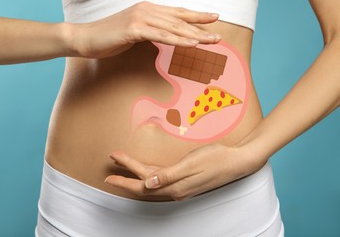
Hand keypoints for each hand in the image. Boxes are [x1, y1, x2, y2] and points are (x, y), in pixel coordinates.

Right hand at [70, 1, 220, 57]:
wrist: (85, 38)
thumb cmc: (109, 37)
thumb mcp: (133, 32)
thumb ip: (149, 31)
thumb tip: (163, 37)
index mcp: (147, 9)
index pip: (177, 13)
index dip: (196, 16)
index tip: (213, 18)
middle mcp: (147, 9)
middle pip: (179, 19)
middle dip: (201, 27)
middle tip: (219, 35)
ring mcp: (141, 18)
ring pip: (174, 27)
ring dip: (195, 35)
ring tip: (212, 41)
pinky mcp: (134, 29)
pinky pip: (161, 35)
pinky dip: (178, 40)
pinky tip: (192, 44)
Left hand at [105, 144, 266, 200]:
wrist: (237, 161)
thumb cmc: (216, 158)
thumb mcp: (191, 164)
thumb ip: (168, 175)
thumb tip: (147, 184)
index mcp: (175, 187)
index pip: (143, 185)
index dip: (125, 179)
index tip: (110, 173)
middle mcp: (176, 189)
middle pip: (144, 184)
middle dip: (126, 176)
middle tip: (110, 168)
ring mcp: (181, 186)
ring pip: (152, 181)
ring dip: (136, 174)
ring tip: (123, 166)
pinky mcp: (185, 180)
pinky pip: (161, 178)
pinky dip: (149, 174)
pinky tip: (145, 170)